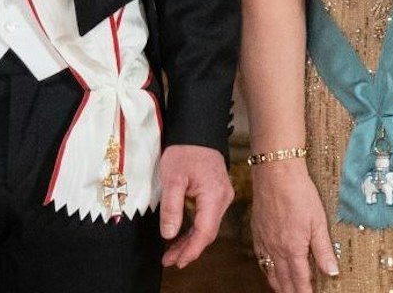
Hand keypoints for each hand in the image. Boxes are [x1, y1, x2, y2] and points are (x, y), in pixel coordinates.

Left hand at [158, 144, 233, 268]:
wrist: (197, 131)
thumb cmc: (185, 150)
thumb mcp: (172, 178)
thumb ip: (171, 208)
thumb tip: (169, 234)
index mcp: (214, 195)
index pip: (205, 231)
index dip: (191, 250)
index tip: (176, 261)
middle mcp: (223, 199)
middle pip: (208, 232)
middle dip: (189, 249)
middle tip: (169, 261)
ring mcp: (222, 197)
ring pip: (208, 227)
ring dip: (191, 241)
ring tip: (171, 254)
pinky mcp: (217, 195)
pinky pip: (207, 218)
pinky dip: (194, 229)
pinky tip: (181, 236)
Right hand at [248, 160, 338, 292]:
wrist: (275, 173)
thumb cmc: (299, 193)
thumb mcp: (318, 221)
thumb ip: (323, 249)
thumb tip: (332, 271)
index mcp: (293, 249)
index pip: (300, 280)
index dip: (306, 292)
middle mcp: (276, 249)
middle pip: (283, 281)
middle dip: (291, 292)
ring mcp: (264, 241)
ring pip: (269, 272)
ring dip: (279, 285)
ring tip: (286, 290)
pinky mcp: (257, 232)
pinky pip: (261, 259)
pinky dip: (267, 269)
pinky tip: (271, 268)